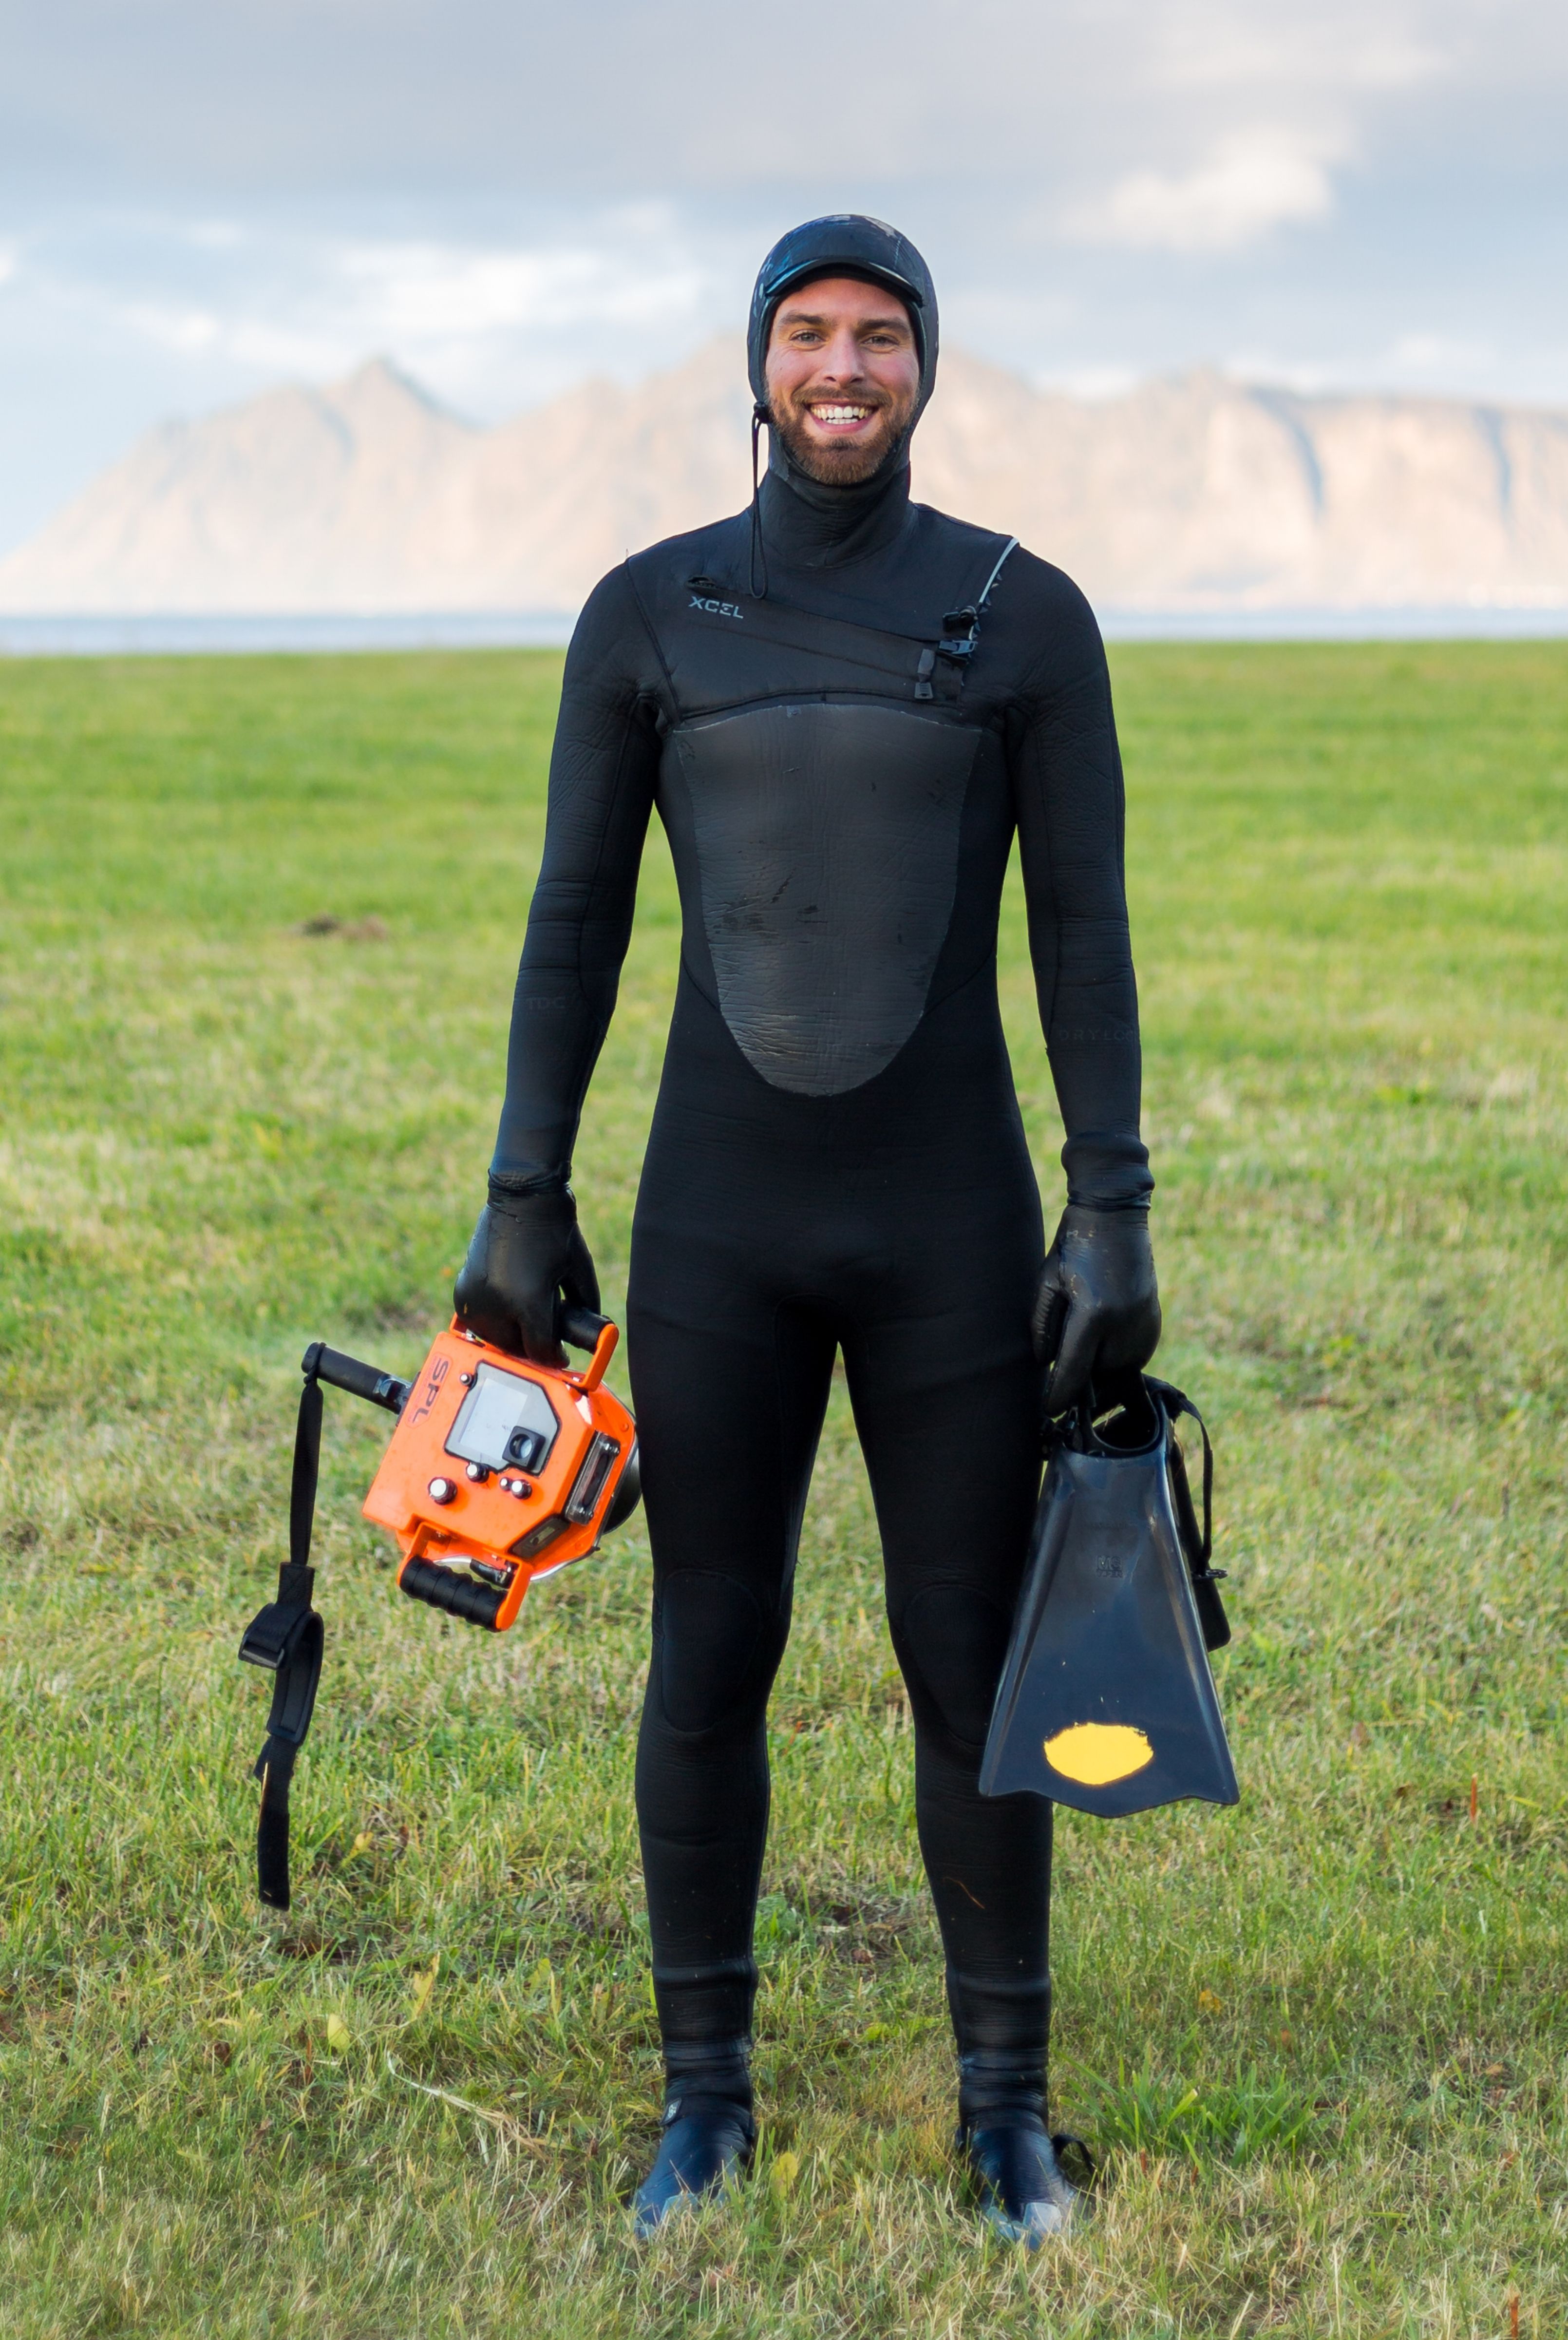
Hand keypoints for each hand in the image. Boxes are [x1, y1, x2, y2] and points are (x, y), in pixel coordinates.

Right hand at [453, 1181, 599, 1366]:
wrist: (523, 1195)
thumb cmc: (555, 1228)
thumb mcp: (580, 1269)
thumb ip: (586, 1305)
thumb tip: (589, 1332)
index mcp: (528, 1301)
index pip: (540, 1350)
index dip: (554, 1358)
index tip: (561, 1357)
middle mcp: (497, 1303)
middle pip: (516, 1348)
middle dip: (533, 1348)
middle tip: (546, 1340)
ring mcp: (476, 1296)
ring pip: (493, 1338)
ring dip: (511, 1337)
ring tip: (527, 1324)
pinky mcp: (463, 1287)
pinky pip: (477, 1320)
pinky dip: (492, 1321)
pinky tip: (508, 1311)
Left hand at [1031, 1205, 1160, 1420]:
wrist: (1115, 1214)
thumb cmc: (1074, 1244)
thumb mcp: (1048, 1280)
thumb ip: (1044, 1326)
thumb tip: (1044, 1363)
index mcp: (1094, 1315)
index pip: (1074, 1371)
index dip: (1058, 1396)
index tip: (1049, 1411)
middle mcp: (1124, 1325)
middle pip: (1099, 1376)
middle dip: (1080, 1382)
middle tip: (1061, 1380)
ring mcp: (1144, 1323)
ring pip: (1121, 1370)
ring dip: (1102, 1372)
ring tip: (1085, 1356)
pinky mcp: (1154, 1319)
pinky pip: (1137, 1355)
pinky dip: (1119, 1358)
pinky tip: (1105, 1344)